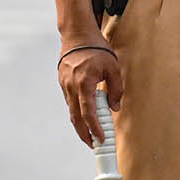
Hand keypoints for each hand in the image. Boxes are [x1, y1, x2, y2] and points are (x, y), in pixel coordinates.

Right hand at [58, 33, 122, 147]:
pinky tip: (85, 117)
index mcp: (84, 83)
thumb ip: (116, 88)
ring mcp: (65, 86)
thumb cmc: (96, 48)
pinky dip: (77, 112)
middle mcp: (72, 87)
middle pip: (76, 118)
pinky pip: (70, 102)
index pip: (88, 113)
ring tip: (91, 135)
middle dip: (85, 134)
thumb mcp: (113, 66)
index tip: (101, 139)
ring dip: (80, 125)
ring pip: (72, 111)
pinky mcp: (63, 84)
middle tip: (93, 145)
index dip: (94, 128)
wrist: (77, 34)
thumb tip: (115, 107)